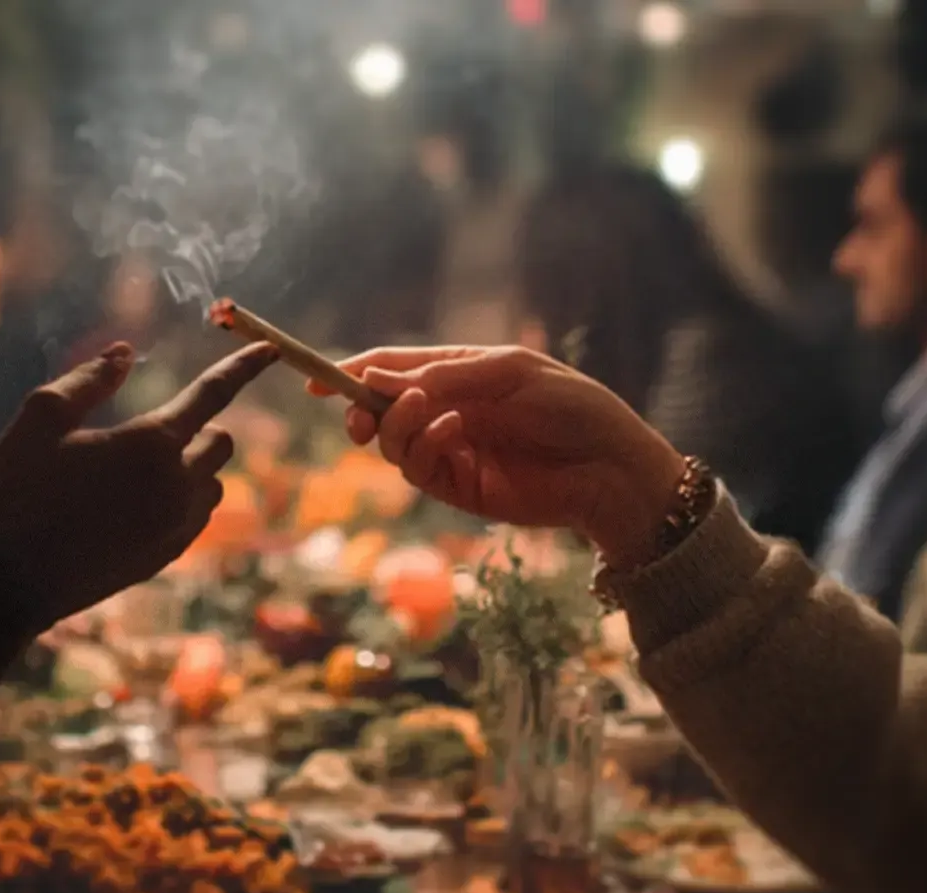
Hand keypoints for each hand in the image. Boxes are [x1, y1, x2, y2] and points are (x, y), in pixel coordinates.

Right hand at [0, 341, 278, 631]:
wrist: (3, 583)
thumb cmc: (16, 494)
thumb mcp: (40, 420)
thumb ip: (89, 380)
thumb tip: (125, 353)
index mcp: (150, 443)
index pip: (213, 393)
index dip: (243, 366)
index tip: (272, 348)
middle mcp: (176, 485)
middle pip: (221, 442)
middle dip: (200, 427)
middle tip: (150, 430)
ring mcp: (175, 527)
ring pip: (214, 483)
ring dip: (193, 467)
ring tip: (136, 472)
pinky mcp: (165, 558)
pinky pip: (197, 517)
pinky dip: (183, 500)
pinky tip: (137, 503)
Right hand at [310, 346, 686, 565]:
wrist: (611, 466)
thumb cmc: (572, 408)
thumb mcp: (508, 372)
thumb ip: (443, 376)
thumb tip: (376, 378)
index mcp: (459, 376)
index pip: (393, 370)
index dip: (353, 373)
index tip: (316, 379)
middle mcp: (448, 413)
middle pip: (381, 411)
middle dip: (362, 408)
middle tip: (356, 410)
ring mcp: (452, 453)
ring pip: (394, 444)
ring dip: (396, 424)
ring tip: (423, 408)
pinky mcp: (461, 489)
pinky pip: (420, 469)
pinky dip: (425, 445)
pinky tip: (453, 429)